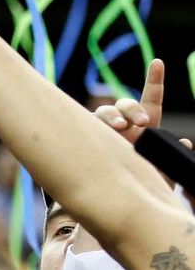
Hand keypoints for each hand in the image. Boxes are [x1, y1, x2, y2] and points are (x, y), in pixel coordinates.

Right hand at [92, 60, 194, 197]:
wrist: (112, 206)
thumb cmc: (138, 190)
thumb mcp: (160, 176)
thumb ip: (171, 159)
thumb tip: (185, 141)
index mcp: (143, 132)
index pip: (150, 102)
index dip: (154, 82)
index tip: (157, 63)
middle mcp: (122, 128)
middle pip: (124, 105)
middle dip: (132, 109)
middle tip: (142, 123)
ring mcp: (102, 133)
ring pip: (104, 112)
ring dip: (113, 116)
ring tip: (120, 127)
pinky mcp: (85, 140)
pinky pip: (87, 125)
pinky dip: (93, 124)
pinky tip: (100, 132)